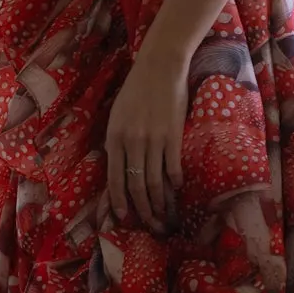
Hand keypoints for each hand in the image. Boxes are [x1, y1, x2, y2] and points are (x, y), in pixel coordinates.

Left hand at [105, 37, 188, 231]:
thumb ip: (117, 143)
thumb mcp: (117, 116)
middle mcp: (131, 142)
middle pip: (136, 186)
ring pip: (155, 182)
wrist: (159, 67)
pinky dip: (175, 182)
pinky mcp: (173, 136)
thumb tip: (121, 171)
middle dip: (142, 210)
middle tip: (150, 225)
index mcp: (114, 138)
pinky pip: (173, 167)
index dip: (120, 201)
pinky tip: (178, 189)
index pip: (115, 179)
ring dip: (160, 203)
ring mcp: (153, 140)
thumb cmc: (136, 91)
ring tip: (164, 215)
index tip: (124, 217)